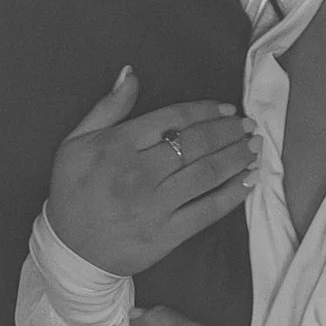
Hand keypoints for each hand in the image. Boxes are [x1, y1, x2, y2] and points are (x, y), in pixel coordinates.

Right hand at [48, 65, 257, 275]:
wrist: (70, 252)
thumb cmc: (73, 193)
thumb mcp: (76, 143)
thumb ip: (107, 107)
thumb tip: (131, 73)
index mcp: (118, 146)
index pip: (173, 119)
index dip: (205, 110)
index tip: (226, 108)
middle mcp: (139, 174)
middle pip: (195, 144)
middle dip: (228, 131)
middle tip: (248, 125)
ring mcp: (155, 206)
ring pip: (206, 174)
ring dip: (236, 157)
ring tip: (254, 146)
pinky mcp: (167, 235)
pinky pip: (207, 210)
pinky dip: (232, 194)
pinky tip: (248, 180)